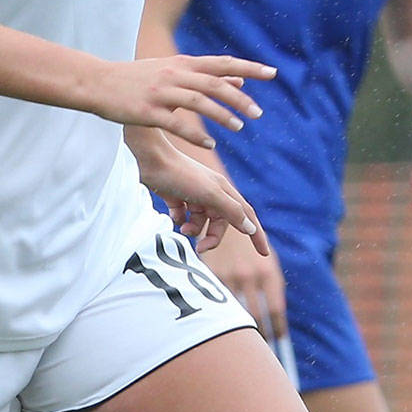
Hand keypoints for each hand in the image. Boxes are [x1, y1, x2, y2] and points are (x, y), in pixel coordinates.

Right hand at [90, 54, 274, 149]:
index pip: (222, 63)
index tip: (272, 72)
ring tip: (239, 127)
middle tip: (259, 113)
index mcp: (181, 64)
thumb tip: (239, 77)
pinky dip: (196, 135)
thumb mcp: (171, 71)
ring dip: (222, 115)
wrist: (96, 82)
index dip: (248, 67)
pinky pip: (177, 124)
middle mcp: (174, 75)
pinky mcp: (148, 111)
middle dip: (239, 98)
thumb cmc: (136, 78)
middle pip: (214, 84)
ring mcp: (160, 92)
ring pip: (199, 102)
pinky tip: (211, 146)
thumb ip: (205, 74)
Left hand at [125, 129, 269, 256]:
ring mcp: (193, 195)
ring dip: (194, 229)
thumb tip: (250, 228)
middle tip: (200, 249)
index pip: (246, 215)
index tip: (263, 253)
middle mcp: (211, 192)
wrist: (148, 159)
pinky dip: (179, 220)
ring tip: (183, 228)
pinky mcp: (176, 196)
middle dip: (211, 237)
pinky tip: (173, 214)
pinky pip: (183, 216)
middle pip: (220, 224)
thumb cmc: (180, 174)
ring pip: (201, 222)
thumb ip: (230, 211)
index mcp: (224, 190)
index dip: (256, 234)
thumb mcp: (209, 194)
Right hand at [199, 229, 287, 335]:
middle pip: (255, 315)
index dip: (277, 328)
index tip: (279, 339)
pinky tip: (223, 322)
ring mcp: (229, 275)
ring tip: (243, 339)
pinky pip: (216, 301)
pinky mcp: (211, 274)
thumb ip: (272, 285)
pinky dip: (220, 314)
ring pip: (234, 311)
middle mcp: (249, 275)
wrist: (224, 219)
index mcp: (268, 272)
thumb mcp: (266, 261)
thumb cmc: (249, 246)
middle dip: (259, 333)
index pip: (274, 310)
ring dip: (238, 328)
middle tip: (261, 344)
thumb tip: (275, 317)